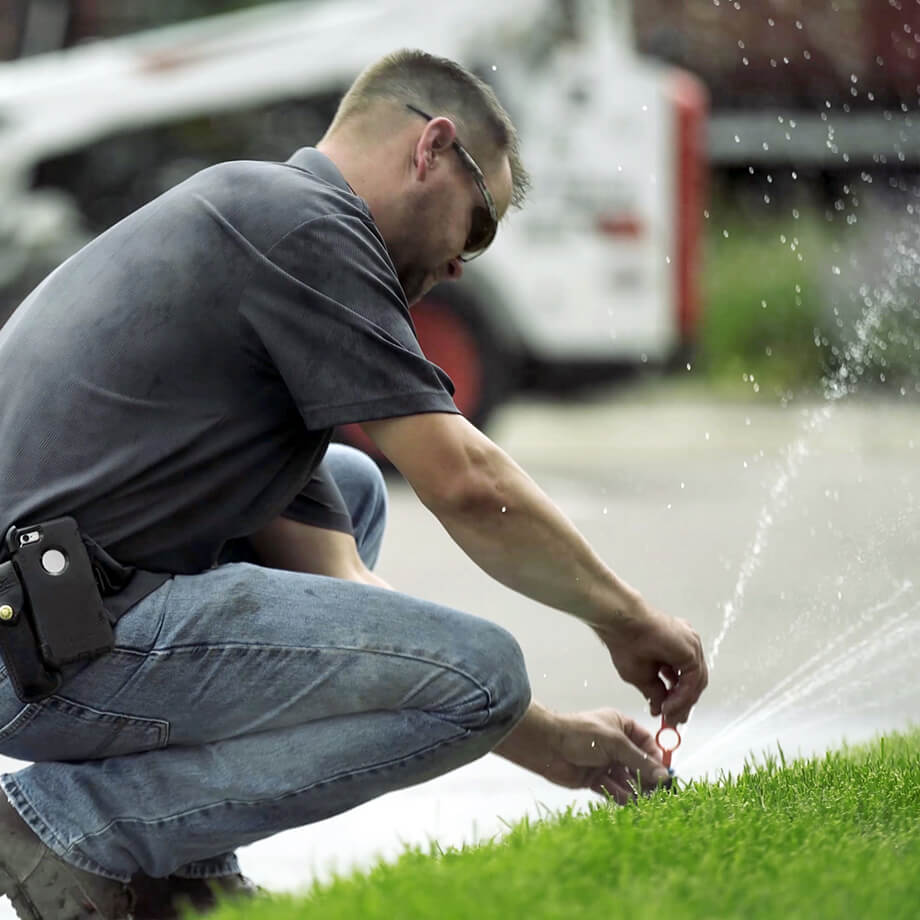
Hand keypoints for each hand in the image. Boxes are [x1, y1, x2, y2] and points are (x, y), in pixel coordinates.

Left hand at [493, 703, 670, 804]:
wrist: (547, 745)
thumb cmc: (580, 734)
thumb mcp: (616, 744)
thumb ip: (640, 761)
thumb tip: (664, 776)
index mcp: (620, 725)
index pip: (646, 743)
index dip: (656, 758)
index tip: (666, 775)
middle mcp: (614, 743)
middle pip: (638, 763)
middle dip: (648, 777)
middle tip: (660, 793)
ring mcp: (604, 761)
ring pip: (626, 778)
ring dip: (636, 789)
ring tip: (649, 802)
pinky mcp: (594, 778)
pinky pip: (613, 789)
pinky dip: (621, 796)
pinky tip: (631, 803)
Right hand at [595, 599, 706, 724]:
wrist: (621, 626)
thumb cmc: (625, 643)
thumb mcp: (641, 676)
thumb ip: (655, 691)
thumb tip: (660, 707)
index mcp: (675, 649)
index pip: (685, 679)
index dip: (678, 699)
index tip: (670, 715)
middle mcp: (686, 646)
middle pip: (694, 682)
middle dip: (684, 704)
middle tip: (674, 720)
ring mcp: (690, 646)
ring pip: (696, 682)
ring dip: (683, 702)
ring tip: (669, 715)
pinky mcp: (691, 650)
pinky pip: (694, 680)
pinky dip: (683, 696)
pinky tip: (669, 705)